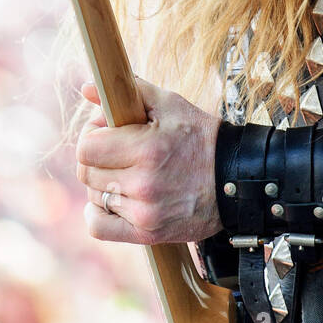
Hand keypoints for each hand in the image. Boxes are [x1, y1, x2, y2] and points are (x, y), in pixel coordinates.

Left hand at [75, 75, 222, 244]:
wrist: (236, 179)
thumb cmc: (201, 137)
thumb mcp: (169, 104)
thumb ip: (128, 92)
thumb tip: (86, 88)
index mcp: (146, 149)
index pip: (86, 147)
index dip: (92, 134)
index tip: (106, 131)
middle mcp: (143, 184)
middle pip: (86, 172)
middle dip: (96, 157)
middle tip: (116, 150)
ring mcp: (145, 213)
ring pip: (93, 196)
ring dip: (102, 182)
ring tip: (125, 172)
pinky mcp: (148, 233)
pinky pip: (99, 227)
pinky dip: (97, 213)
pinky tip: (110, 199)